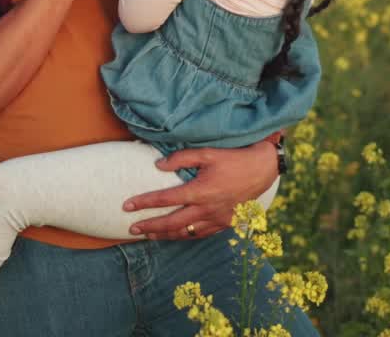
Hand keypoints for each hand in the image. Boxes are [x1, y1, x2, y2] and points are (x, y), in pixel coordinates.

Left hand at [122, 141, 275, 239]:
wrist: (263, 170)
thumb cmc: (234, 158)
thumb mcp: (207, 153)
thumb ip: (181, 158)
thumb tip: (158, 165)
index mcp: (200, 191)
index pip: (164, 199)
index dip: (143, 203)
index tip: (127, 206)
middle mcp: (207, 209)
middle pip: (171, 223)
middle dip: (149, 227)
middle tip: (132, 229)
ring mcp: (217, 219)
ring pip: (185, 233)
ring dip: (165, 235)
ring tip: (149, 235)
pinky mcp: (225, 223)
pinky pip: (201, 234)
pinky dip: (185, 236)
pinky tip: (176, 235)